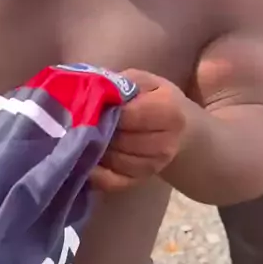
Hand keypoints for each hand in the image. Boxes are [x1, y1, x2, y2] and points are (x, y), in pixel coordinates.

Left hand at [91, 69, 188, 191]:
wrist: (178, 128)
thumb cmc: (154, 99)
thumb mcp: (143, 81)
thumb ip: (121, 85)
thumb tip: (94, 94)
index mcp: (169, 112)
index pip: (129, 116)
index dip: (107, 111)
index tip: (93, 106)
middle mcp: (166, 143)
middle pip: (121, 141)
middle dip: (99, 131)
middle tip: (84, 122)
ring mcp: (154, 166)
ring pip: (114, 161)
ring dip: (96, 150)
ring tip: (86, 137)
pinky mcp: (140, 181)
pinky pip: (111, 181)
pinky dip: (95, 172)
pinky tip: (86, 159)